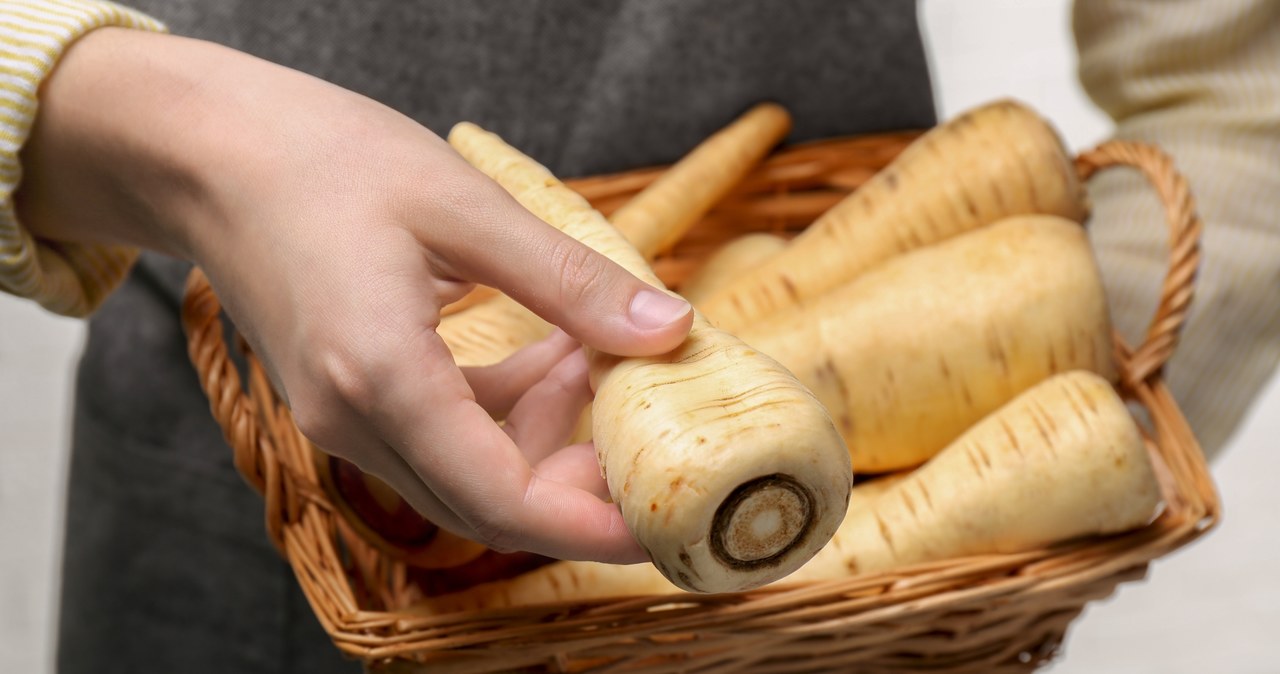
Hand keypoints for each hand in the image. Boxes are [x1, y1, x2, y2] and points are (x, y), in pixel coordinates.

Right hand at [17, 28, 692, 562]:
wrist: (209, 152)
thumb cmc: (323, 158)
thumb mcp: (465, 206)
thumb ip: (570, 282)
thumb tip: (668, 331)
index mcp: (380, 376)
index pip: (500, 498)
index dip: (588, 524)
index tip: (662, 521)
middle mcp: (352, 421)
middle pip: (489, 501)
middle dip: (579, 475)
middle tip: (648, 415)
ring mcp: (341, 420)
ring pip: (468, 473)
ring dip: (545, 431)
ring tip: (595, 349)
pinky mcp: (344, 403)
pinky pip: (440, 439)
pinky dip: (504, 410)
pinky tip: (547, 350)